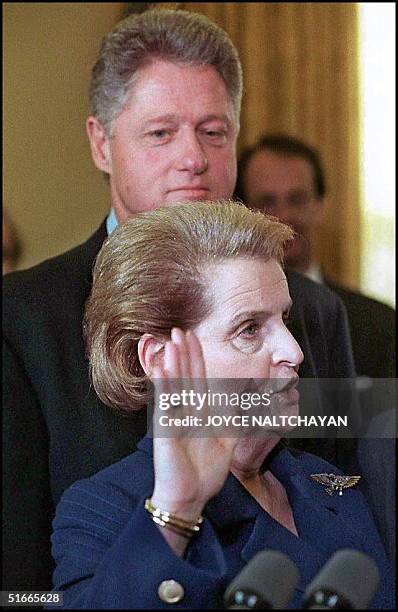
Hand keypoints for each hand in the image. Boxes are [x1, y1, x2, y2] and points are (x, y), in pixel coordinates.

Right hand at [151, 328, 237, 519]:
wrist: (191, 496)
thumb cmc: (205, 471)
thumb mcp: (228, 440)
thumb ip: (235, 418)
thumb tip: (248, 398)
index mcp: (198, 412)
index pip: (198, 378)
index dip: (197, 358)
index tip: (195, 338)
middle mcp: (184, 411)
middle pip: (184, 376)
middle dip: (183, 353)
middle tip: (179, 331)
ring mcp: (174, 419)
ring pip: (174, 385)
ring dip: (173, 363)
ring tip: (171, 342)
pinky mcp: (166, 430)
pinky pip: (165, 405)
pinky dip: (163, 386)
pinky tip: (161, 369)